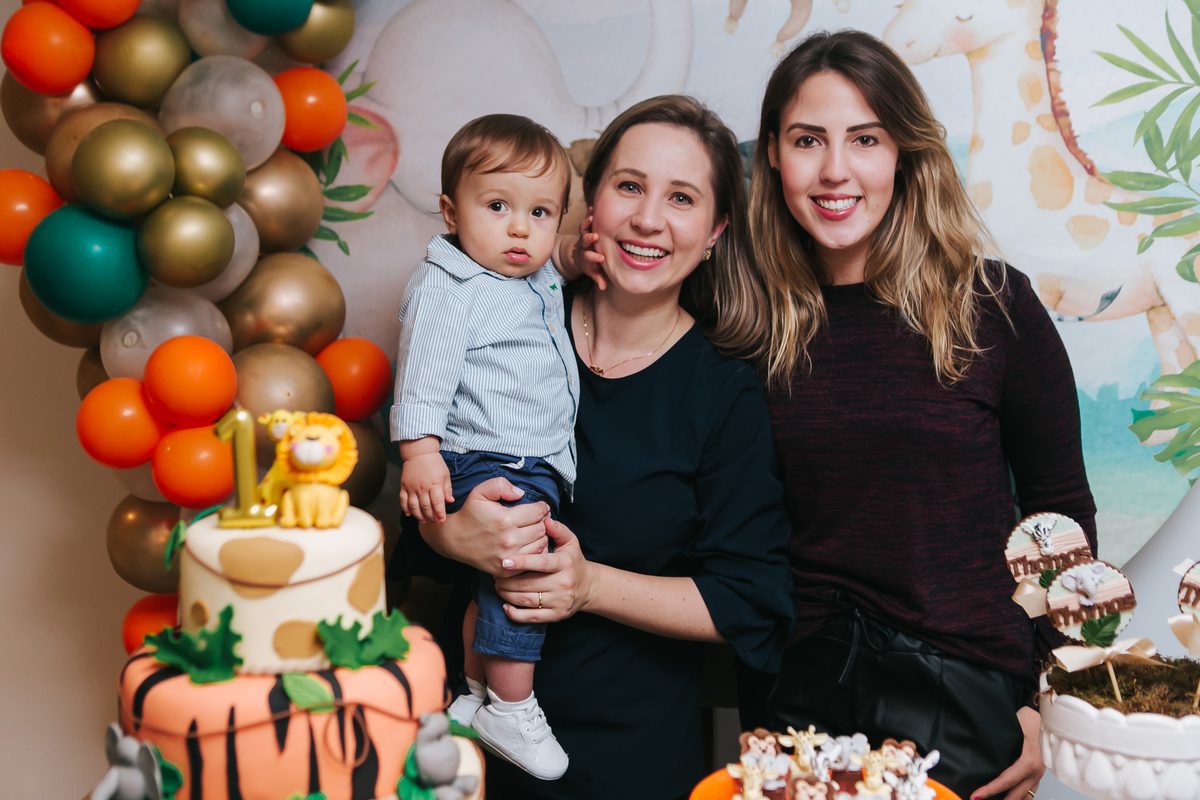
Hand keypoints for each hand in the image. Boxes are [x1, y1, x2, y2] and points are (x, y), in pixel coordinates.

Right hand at [399, 452, 453, 521]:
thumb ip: (447, 489)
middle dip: (430, 517)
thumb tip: (450, 501)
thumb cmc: (434, 463)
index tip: (442, 520)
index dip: (440, 513)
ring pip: (414, 506)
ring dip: (418, 515)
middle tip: (434, 522)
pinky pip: (403, 500)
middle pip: (426, 507)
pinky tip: (409, 514)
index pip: (437, 503)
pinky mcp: (404, 486)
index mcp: (434, 484)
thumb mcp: (445, 474)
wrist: (419, 452)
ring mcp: (412, 487)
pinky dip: (405, 508)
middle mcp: (422, 487)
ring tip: (423, 521)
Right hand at [418, 477, 550, 574]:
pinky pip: (532, 561)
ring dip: (541, 536)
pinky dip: (535, 552)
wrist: (454, 539)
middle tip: (538, 518)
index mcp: (505, 520)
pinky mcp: (506, 570)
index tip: (540, 507)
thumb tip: (521, 493)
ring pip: (540, 545)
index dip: (542, 507)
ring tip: (535, 530)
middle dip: (542, 521)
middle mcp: (508, 540)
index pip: (537, 513)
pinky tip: (529, 544)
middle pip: (541, 529)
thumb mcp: (480, 492)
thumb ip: (501, 485)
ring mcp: (508, 558)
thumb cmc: (470, 513)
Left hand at [495, 517, 597, 623]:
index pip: (542, 563)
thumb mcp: (570, 542)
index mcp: (565, 563)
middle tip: (495, 574)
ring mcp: (560, 601)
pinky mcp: (556, 616)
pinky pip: (531, 617)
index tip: (504, 561)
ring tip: (498, 586)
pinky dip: (515, 614)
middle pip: (529, 584)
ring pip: (526, 600)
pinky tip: (505, 605)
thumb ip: (558, 529)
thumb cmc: (573, 560)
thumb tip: (545, 520)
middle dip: (507, 580)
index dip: (522, 563)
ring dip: (507, 594)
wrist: (588, 587)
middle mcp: (563, 583)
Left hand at [576, 209, 606, 287]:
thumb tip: (603, 287)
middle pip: (585, 241)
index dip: (594, 257)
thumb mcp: (593, 272)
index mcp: (587, 257)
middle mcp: (584, 246)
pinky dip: (589, 215)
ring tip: (592, 216)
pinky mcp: (585, 229)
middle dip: (589, 239)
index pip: (590, 257)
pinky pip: (586, 221)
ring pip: (584, 229)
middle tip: (594, 236)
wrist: (580, 257)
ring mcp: (584, 236)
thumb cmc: (590, 265)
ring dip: (587, 223)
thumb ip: (598, 278)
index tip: (600, 258)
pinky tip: (593, 207)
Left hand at [971, 707, 1043, 799]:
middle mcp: (1036, 771)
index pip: (1006, 781)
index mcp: (1030, 762)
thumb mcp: (1015, 726)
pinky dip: (1019, 796)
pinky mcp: (1040, 772)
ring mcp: (1040, 773)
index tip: (976, 796)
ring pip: (1025, 796)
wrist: (1048, 714)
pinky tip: (1008, 795)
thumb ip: (1002, 741)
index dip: (990, 790)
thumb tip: (983, 747)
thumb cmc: (1031, 718)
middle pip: (1016, 795)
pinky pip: (1030, 790)